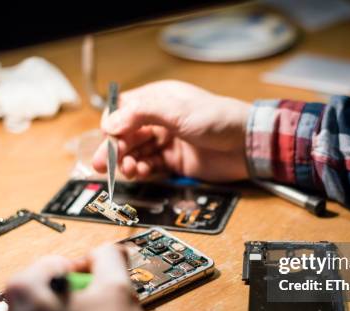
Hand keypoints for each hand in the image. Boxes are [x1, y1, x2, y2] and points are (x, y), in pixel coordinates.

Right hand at [92, 80, 250, 181]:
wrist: (247, 145)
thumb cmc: (218, 120)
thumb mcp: (177, 111)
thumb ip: (141, 114)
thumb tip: (110, 123)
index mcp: (158, 100)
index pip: (124, 111)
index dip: (113, 125)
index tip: (109, 138)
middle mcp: (160, 120)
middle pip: (127, 135)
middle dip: (114, 148)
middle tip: (102, 164)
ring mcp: (167, 142)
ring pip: (136, 152)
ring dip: (127, 161)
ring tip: (128, 169)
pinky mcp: (174, 161)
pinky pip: (150, 166)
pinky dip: (142, 170)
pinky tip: (140, 172)